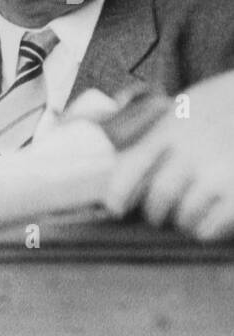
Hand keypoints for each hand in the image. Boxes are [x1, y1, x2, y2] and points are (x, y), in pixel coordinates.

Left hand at [104, 71, 233, 239]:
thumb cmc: (224, 104)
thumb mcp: (186, 105)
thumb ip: (157, 127)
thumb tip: (112, 141)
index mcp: (172, 129)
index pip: (131, 166)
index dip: (118, 194)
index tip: (116, 208)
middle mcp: (192, 152)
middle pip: (158, 198)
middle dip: (155, 213)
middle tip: (158, 215)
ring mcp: (218, 174)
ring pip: (184, 216)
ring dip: (182, 221)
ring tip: (186, 216)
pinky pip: (211, 227)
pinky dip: (205, 230)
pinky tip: (208, 221)